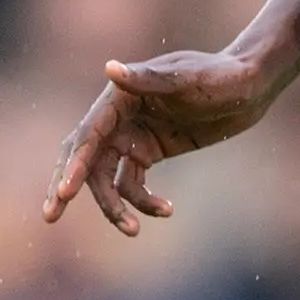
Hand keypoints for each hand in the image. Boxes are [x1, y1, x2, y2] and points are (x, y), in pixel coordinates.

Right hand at [42, 48, 280, 235]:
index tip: (65, 193)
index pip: (88, 135)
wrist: (249, 86)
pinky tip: (167, 210)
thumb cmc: (219, 75)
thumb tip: (110, 69)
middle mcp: (118, 118)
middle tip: (50, 216)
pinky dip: (144, 202)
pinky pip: (134, 184)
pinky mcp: (149, 152)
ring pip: (108, 179)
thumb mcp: (187, 79)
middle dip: (66, 187)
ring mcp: (133, 137)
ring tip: (133, 230)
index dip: (75, 164)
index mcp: (119, 98)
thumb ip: (149, 79)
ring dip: (115, 206)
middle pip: (85, 159)